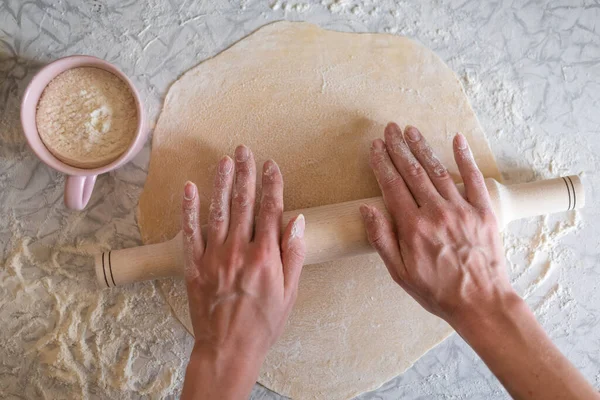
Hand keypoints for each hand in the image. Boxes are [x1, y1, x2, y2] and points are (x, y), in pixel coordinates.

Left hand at [180, 146, 304, 399]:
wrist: (228, 349)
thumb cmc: (263, 324)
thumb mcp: (290, 292)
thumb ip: (293, 254)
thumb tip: (297, 221)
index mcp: (265, 256)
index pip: (271, 210)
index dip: (272, 184)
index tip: (271, 165)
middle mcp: (239, 250)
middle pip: (243, 203)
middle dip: (245, 173)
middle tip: (244, 150)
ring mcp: (214, 256)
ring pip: (218, 211)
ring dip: (221, 183)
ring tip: (224, 160)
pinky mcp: (195, 266)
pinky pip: (190, 233)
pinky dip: (189, 210)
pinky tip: (190, 189)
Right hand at [360, 123, 514, 326]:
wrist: (481, 303)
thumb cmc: (437, 291)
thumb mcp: (399, 273)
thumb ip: (381, 239)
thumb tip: (367, 209)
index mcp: (413, 227)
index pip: (392, 186)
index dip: (382, 163)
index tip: (375, 147)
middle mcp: (436, 213)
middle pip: (413, 172)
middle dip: (399, 148)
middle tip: (390, 129)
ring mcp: (461, 210)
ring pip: (438, 171)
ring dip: (423, 148)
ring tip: (411, 131)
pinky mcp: (483, 212)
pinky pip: (474, 179)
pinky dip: (465, 158)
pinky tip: (457, 140)